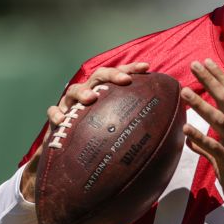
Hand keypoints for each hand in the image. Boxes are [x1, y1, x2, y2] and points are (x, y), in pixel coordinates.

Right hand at [20, 62, 148, 202]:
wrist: (69, 156)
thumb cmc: (99, 140)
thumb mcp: (118, 132)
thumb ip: (136, 129)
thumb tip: (169, 138)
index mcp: (104, 93)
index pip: (118, 76)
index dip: (131, 68)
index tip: (146, 67)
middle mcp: (87, 95)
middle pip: (98, 76)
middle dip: (111, 74)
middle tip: (125, 80)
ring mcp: (70, 106)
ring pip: (73, 89)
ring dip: (82, 92)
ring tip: (91, 98)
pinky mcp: (56, 120)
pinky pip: (53, 112)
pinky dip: (56, 114)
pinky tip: (62, 121)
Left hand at [181, 58, 223, 223]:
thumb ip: (207, 148)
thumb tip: (189, 139)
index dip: (219, 78)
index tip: (206, 62)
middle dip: (210, 81)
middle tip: (195, 64)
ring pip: (220, 121)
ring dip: (201, 105)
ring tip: (185, 92)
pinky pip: (214, 149)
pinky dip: (200, 137)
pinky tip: (186, 128)